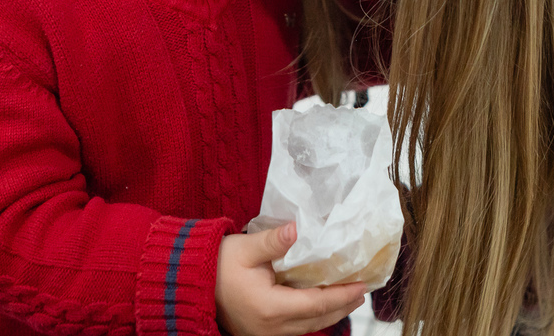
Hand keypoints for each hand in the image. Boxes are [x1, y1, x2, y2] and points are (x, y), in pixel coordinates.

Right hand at [215, 222, 366, 335]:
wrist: (191, 284)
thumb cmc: (217, 264)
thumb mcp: (245, 248)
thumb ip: (274, 241)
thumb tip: (296, 228)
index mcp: (270, 308)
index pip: (316, 303)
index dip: (342, 294)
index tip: (362, 284)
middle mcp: (271, 327)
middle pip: (317, 320)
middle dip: (342, 306)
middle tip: (362, 290)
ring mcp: (266, 334)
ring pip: (308, 327)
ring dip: (330, 313)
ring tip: (349, 297)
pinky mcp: (262, 333)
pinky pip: (296, 328)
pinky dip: (314, 316)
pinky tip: (322, 305)